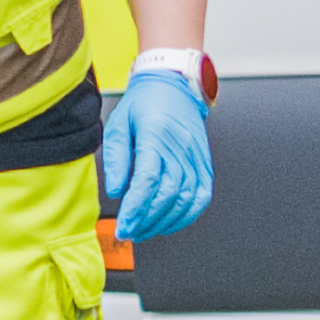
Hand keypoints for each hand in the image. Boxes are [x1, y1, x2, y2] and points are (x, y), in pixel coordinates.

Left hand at [100, 63, 214, 245]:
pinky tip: (169, 223)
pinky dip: (186, 216)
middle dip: (146, 220)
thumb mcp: (118, 124)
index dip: (136, 208)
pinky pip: (201, 197)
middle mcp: (180, 147)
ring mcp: (196, 157)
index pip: (149, 179)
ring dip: (164, 222)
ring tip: (144, 231)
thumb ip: (115, 158)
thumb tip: (115, 190)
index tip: (123, 226)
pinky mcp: (204, 164)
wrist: (174, 86)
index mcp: (156, 135)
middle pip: (167, 194)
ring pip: (185, 199)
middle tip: (128, 232)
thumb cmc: (143, 105)